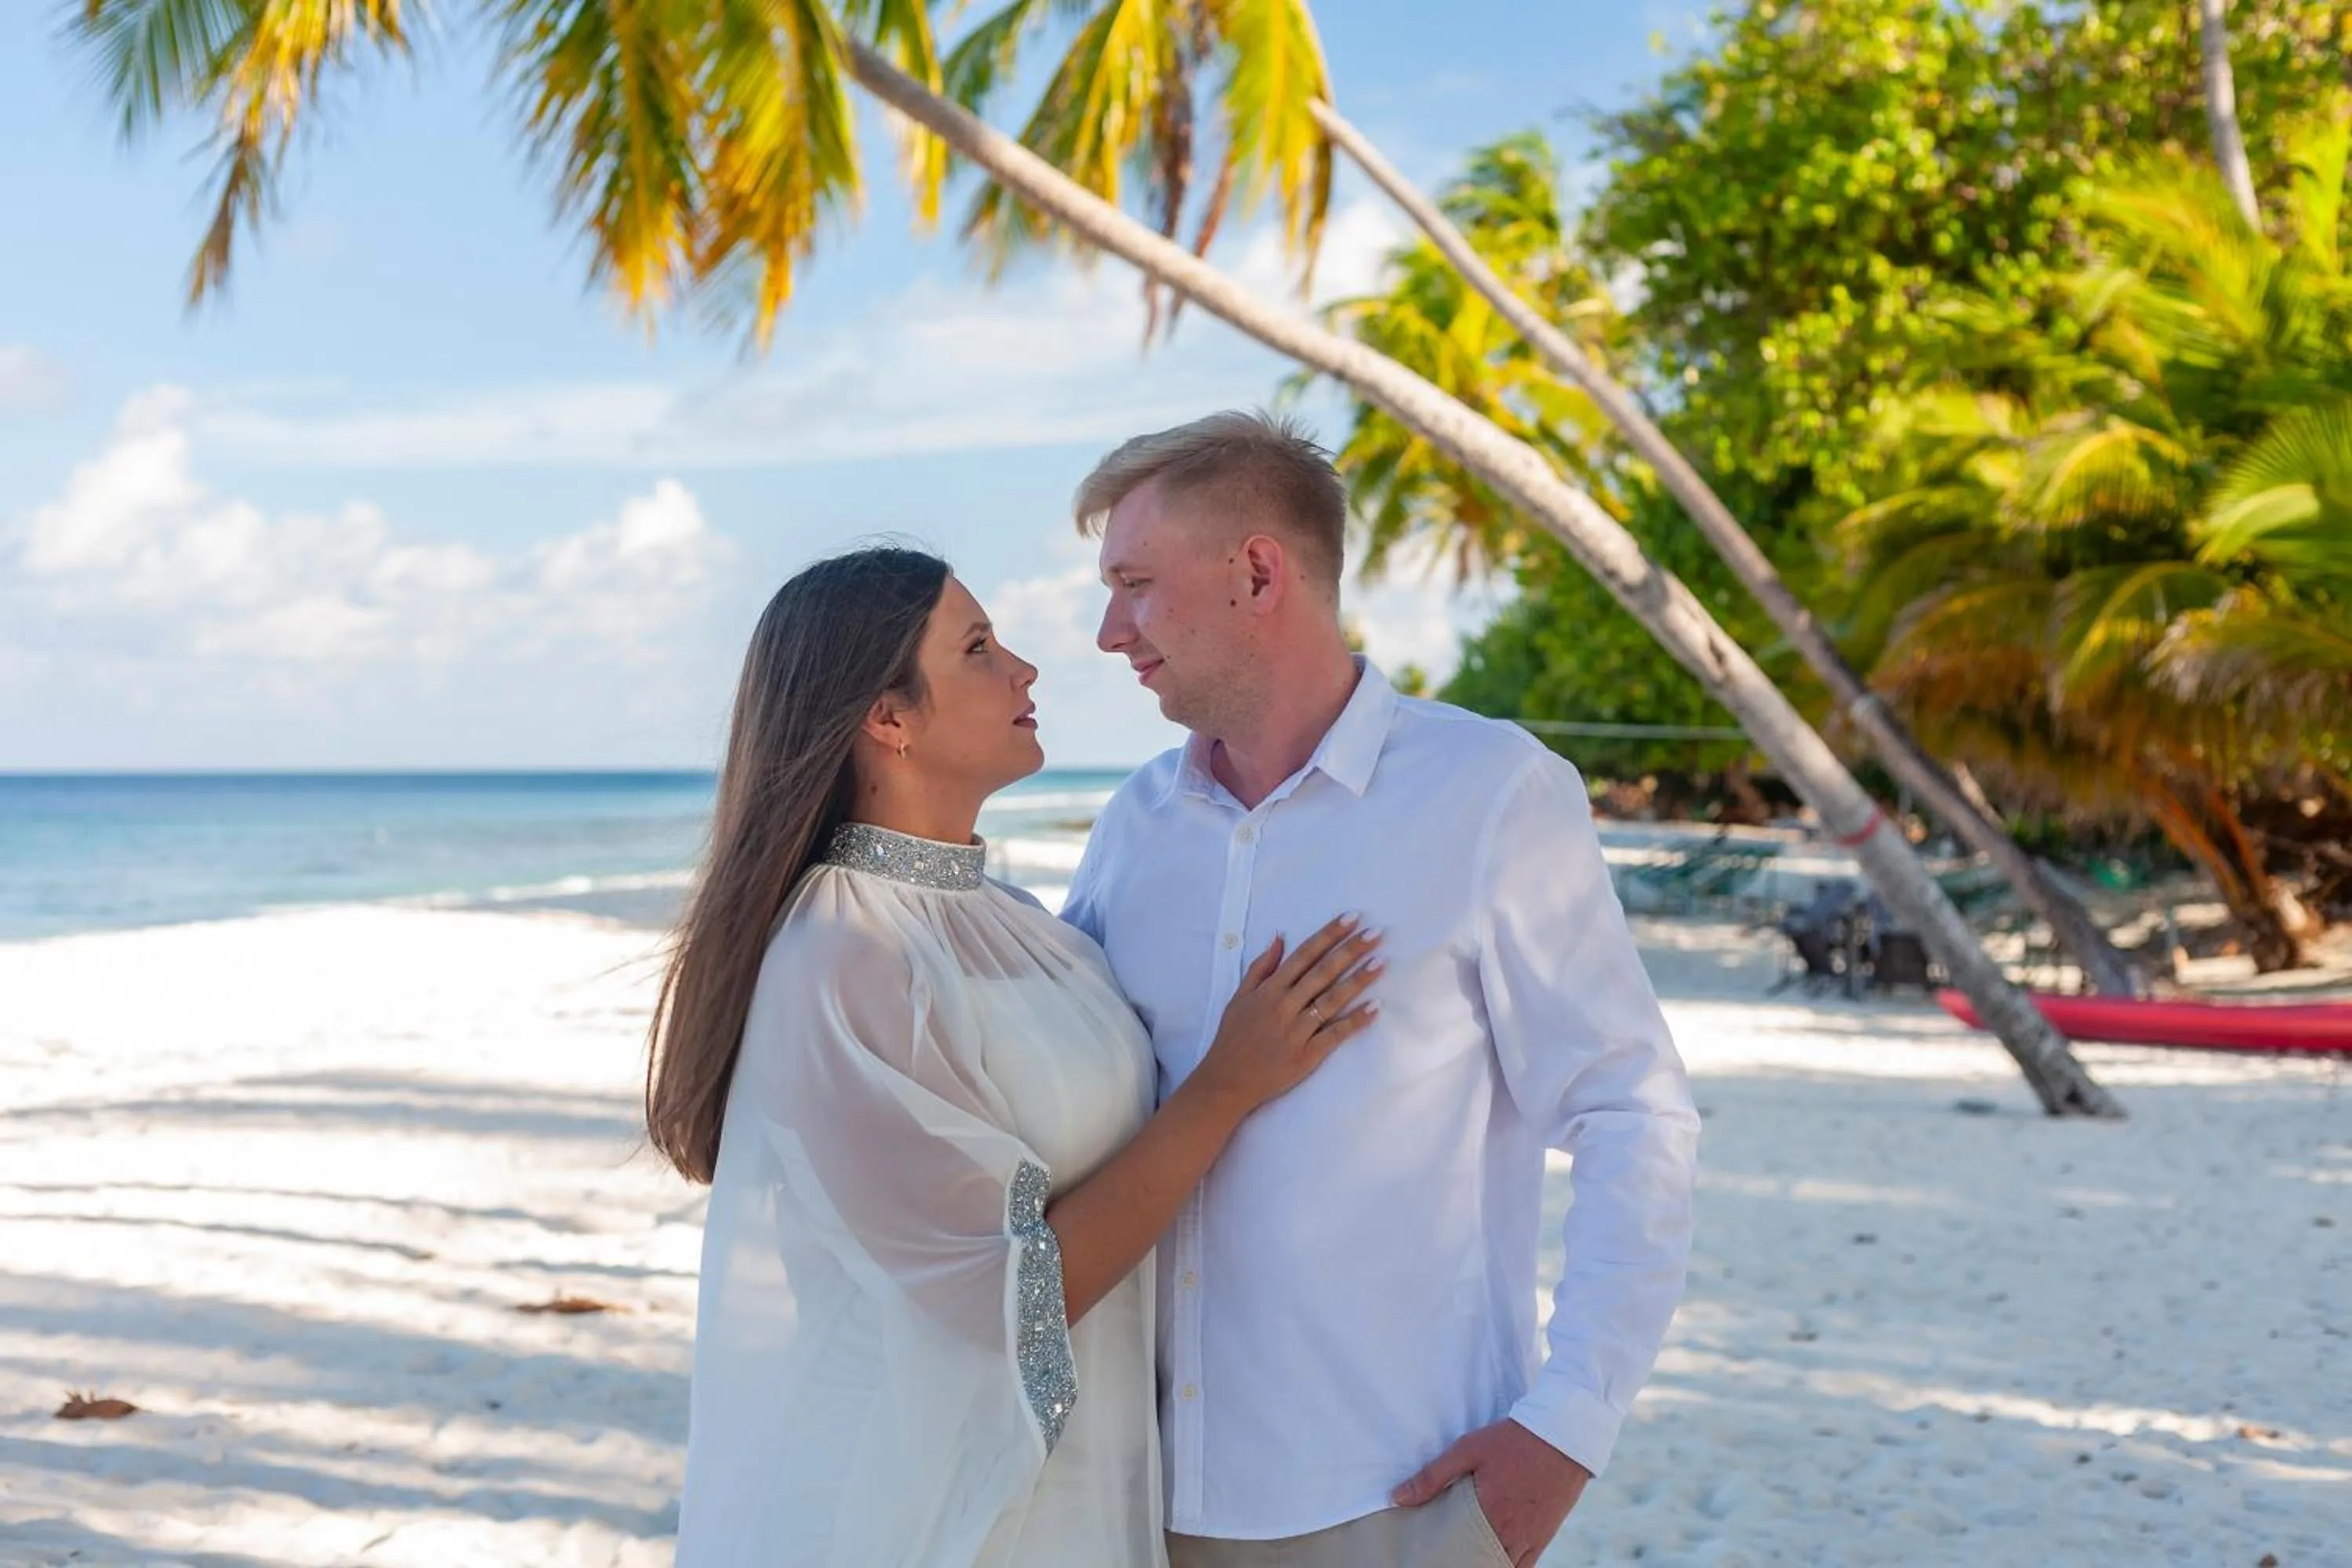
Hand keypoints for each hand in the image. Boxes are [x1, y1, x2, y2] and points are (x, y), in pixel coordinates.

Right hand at [1192, 914, 1381, 1114]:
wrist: (1227, 1080)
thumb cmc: (1233, 1037)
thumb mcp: (1239, 997)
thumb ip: (1260, 967)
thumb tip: (1279, 938)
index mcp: (1269, 989)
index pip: (1304, 955)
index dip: (1329, 935)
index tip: (1351, 918)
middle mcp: (1284, 1006)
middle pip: (1322, 972)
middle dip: (1350, 950)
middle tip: (1375, 933)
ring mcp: (1297, 1030)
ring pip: (1332, 1000)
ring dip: (1357, 980)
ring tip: (1380, 962)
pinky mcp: (1307, 1054)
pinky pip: (1335, 1035)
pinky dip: (1355, 1021)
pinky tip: (1374, 1007)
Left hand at [1390, 1419, 1590, 1566]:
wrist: (1563, 1436)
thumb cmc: (1513, 1440)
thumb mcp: (1468, 1449)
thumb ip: (1433, 1476)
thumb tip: (1397, 1497)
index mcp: (1489, 1514)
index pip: (1459, 1551)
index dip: (1444, 1557)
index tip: (1430, 1556)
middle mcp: (1512, 1533)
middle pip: (1481, 1562)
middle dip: (1463, 1562)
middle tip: (1446, 1556)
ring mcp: (1531, 1538)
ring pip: (1503, 1567)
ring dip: (1484, 1564)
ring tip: (1466, 1559)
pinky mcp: (1544, 1535)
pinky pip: (1526, 1566)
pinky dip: (1509, 1567)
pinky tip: (1494, 1562)